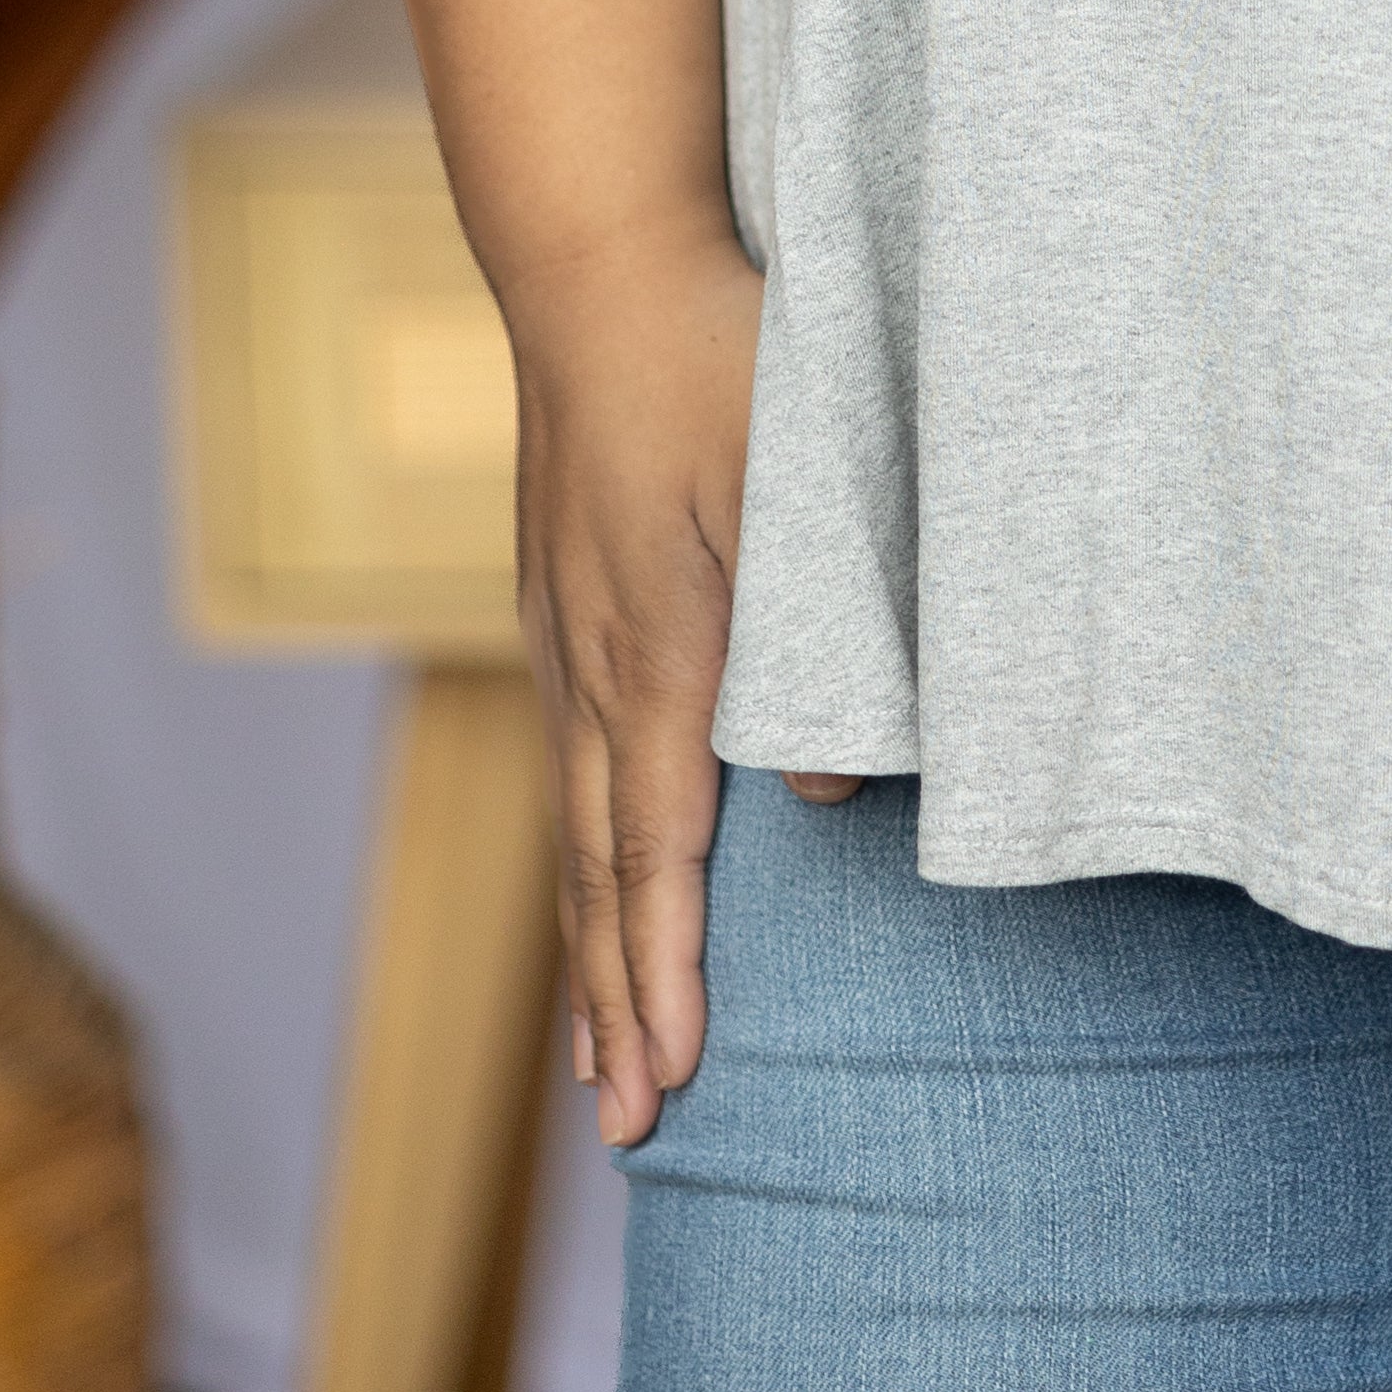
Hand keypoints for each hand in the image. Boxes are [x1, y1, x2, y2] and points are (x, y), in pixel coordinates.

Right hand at [508, 219, 799, 1147]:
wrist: (598, 259)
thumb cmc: (718, 355)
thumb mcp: (793, 478)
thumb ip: (820, 639)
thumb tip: (826, 804)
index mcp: (658, 651)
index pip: (657, 856)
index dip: (663, 977)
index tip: (665, 1085)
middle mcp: (595, 664)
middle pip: (601, 873)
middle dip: (617, 1005)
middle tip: (629, 1131)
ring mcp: (567, 631)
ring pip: (576, 828)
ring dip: (594, 947)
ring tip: (600, 1053)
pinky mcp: (564, 595)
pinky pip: (570, 762)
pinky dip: (582, 853)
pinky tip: (595, 879)